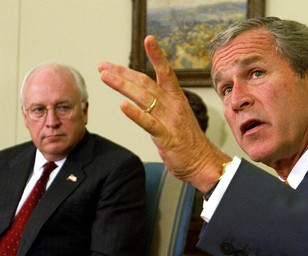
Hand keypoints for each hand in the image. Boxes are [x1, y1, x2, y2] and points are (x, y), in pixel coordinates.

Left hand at [98, 35, 230, 192]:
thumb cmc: (188, 142)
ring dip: (122, 86)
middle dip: (122, 72)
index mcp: (177, 99)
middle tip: (103, 65)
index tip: (148, 40)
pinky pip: (149, 124)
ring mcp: (170, 121)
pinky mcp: (166, 138)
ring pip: (144, 98)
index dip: (157, 55)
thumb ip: (161, 104)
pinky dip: (135, 114)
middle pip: (146, 83)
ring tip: (105, 77)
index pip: (166, 71)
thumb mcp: (176, 117)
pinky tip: (122, 107)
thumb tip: (144, 95)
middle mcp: (173, 106)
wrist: (204, 163)